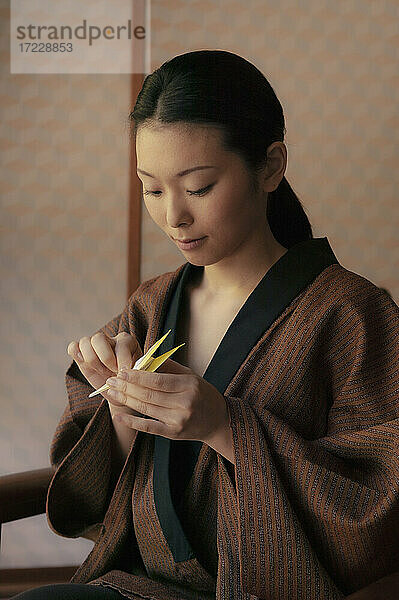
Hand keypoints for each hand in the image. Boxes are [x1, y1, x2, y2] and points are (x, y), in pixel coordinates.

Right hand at [67, 331, 142, 415]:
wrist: (121, 390)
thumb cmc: (130, 381)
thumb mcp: (135, 377)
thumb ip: (131, 372)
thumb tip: (120, 373)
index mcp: (126, 341)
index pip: (122, 345)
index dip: (122, 360)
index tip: (124, 373)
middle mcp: (109, 339)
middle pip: (99, 338)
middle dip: (105, 358)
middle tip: (112, 372)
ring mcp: (93, 344)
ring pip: (85, 341)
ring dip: (92, 360)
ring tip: (101, 372)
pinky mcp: (81, 353)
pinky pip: (73, 347)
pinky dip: (76, 354)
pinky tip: (86, 365)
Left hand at [104, 357, 229, 443]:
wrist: (218, 420)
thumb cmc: (202, 394)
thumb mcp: (190, 376)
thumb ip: (168, 367)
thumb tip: (143, 357)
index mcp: (189, 385)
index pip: (158, 380)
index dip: (138, 376)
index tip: (122, 371)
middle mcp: (185, 403)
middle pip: (149, 394)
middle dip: (127, 387)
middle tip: (111, 380)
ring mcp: (179, 420)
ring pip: (146, 408)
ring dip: (126, 400)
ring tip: (112, 392)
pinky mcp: (174, 434)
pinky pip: (149, 427)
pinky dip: (132, 421)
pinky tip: (118, 415)